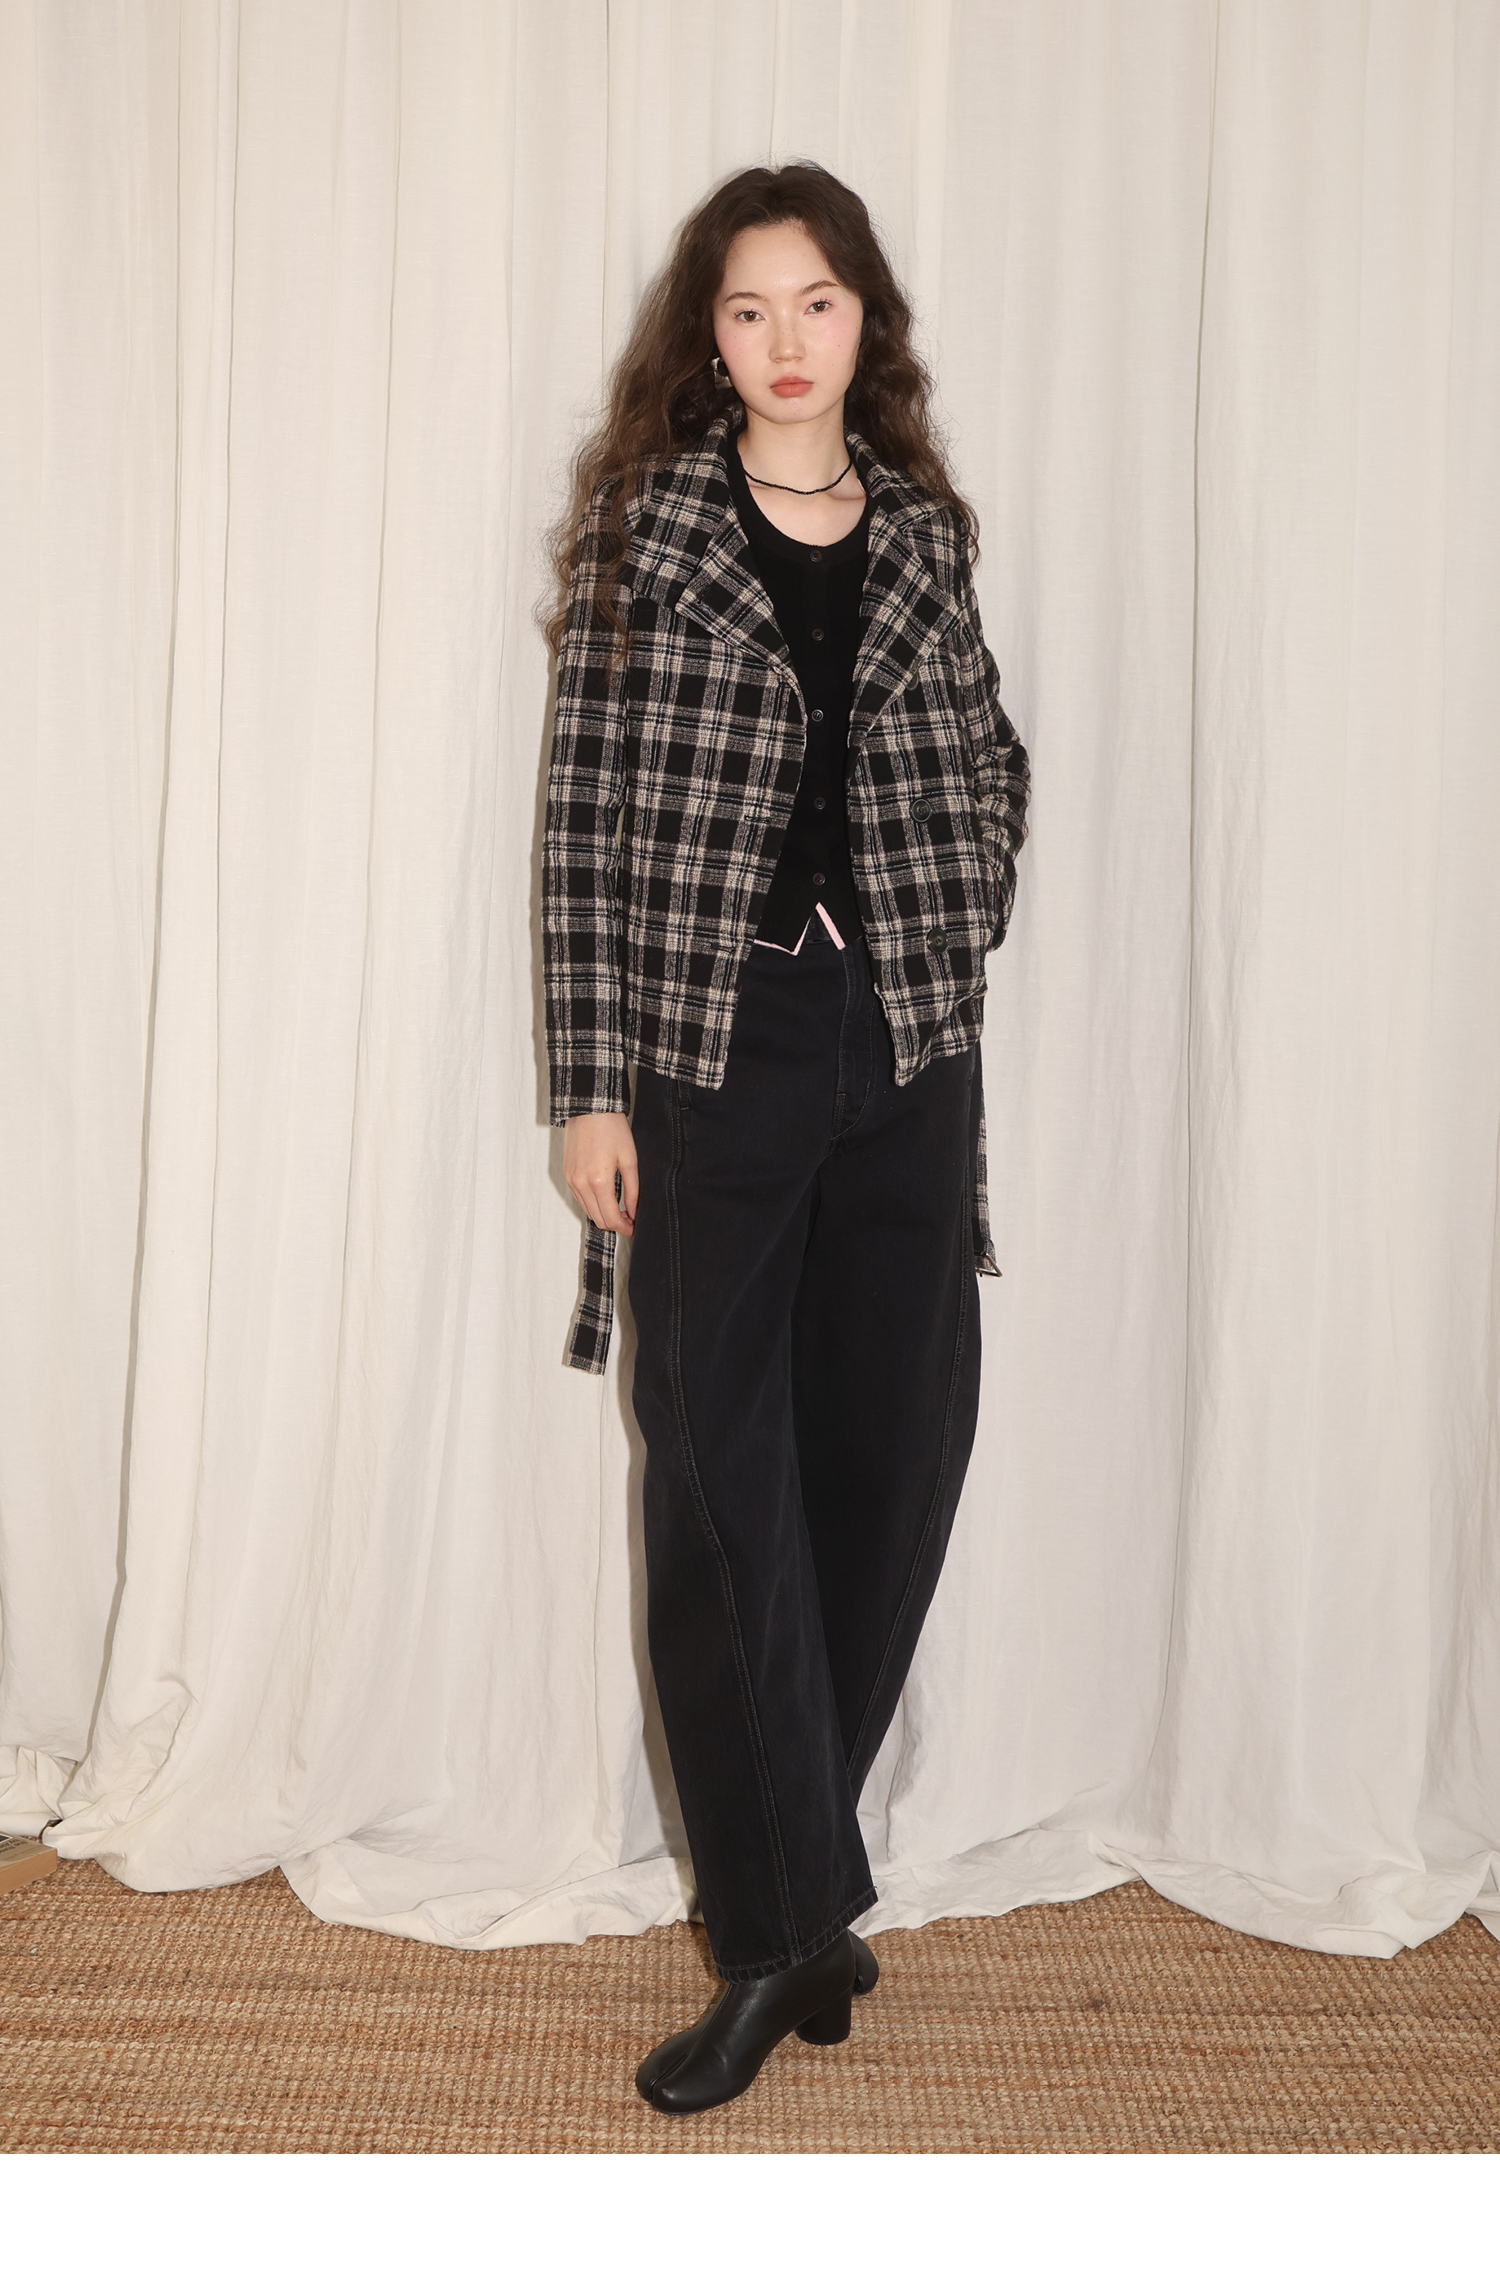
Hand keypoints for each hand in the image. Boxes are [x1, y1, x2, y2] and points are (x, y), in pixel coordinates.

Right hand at [564, 1111, 637, 1235]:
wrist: (590, 1109)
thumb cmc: (612, 1129)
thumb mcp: (629, 1160)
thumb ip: (633, 1190)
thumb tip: (634, 1211)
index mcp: (599, 1182)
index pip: (611, 1218)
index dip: (624, 1227)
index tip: (634, 1227)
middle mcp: (581, 1184)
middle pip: (598, 1219)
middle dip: (614, 1223)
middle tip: (629, 1218)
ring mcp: (571, 1180)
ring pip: (587, 1210)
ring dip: (603, 1214)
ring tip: (619, 1208)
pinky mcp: (566, 1174)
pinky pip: (579, 1198)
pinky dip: (592, 1203)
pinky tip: (604, 1196)